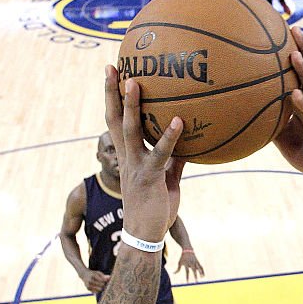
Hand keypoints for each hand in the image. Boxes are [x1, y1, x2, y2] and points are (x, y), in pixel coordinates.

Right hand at [81, 269, 110, 292]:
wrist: (84, 274)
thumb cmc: (93, 274)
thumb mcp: (98, 273)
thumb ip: (103, 275)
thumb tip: (109, 277)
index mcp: (93, 275)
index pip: (102, 280)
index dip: (105, 281)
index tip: (106, 280)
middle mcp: (90, 280)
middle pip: (101, 285)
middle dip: (104, 284)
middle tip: (104, 284)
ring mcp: (89, 285)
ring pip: (99, 289)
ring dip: (102, 288)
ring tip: (101, 286)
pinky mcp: (88, 288)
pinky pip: (96, 292)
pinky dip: (98, 290)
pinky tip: (98, 288)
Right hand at [104, 66, 184, 241]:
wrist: (145, 236)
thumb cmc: (156, 210)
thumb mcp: (168, 181)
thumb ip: (176, 161)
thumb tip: (190, 145)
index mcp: (128, 157)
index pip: (116, 123)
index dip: (113, 100)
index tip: (114, 76)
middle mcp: (127, 158)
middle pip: (114, 120)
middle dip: (112, 93)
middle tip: (112, 67)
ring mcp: (136, 166)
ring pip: (130, 131)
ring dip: (131, 106)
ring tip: (135, 81)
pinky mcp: (150, 177)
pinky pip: (160, 153)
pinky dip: (169, 137)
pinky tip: (179, 120)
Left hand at [177, 249, 204, 281]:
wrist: (188, 250)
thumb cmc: (183, 257)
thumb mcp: (179, 262)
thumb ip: (177, 269)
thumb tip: (174, 273)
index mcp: (187, 264)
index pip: (187, 272)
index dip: (187, 277)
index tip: (187, 282)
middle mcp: (191, 263)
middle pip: (194, 270)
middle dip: (195, 276)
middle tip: (196, 281)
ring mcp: (195, 262)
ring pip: (199, 268)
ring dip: (201, 273)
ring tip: (202, 277)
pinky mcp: (198, 262)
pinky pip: (201, 267)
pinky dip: (202, 271)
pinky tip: (203, 275)